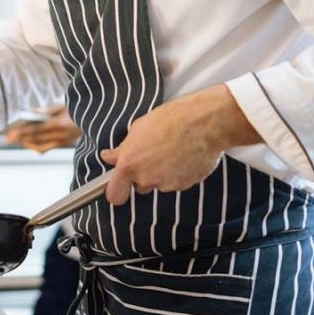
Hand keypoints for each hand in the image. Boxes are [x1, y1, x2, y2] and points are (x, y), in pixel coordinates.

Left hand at [5, 105, 80, 152]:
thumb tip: (32, 113)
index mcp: (60, 124)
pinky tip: (28, 144)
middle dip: (20, 138)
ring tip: (15, 140)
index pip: (37, 129)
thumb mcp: (64, 105)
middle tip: (7, 139)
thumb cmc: (79, 108)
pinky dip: (36, 146)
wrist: (97, 119)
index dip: (23, 132)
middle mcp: (61, 135)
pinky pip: (47, 148)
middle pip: (36, 138)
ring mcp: (63, 141)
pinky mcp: (64, 143)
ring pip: (40, 145)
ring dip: (26, 143)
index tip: (11, 133)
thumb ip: (48, 109)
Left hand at [99, 84, 259, 205]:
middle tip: (153, 154)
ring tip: (172, 149)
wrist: (204, 123)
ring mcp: (167, 184)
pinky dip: (178, 172)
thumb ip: (122, 149)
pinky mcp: (186, 185)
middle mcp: (147, 178)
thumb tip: (109, 156)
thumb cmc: (171, 119)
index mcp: (130, 163)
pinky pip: (176, 182)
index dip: (116, 190)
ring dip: (162, 172)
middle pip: (140, 186)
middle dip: (143, 174)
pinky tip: (184, 154)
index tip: (119, 184)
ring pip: (159, 183)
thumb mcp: (139, 127)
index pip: (114, 194)